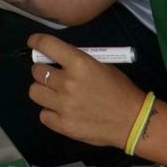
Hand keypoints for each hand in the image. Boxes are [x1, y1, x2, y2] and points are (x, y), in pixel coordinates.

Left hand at [27, 33, 148, 150]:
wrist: (133, 121)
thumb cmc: (119, 89)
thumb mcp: (101, 66)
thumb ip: (77, 61)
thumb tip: (56, 59)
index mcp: (79, 63)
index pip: (47, 45)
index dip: (36, 42)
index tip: (33, 43)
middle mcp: (67, 83)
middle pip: (36, 71)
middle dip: (42, 70)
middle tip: (52, 75)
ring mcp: (63, 106)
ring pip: (34, 92)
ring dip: (43, 90)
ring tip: (54, 93)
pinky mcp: (63, 125)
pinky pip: (43, 114)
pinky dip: (50, 112)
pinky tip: (61, 111)